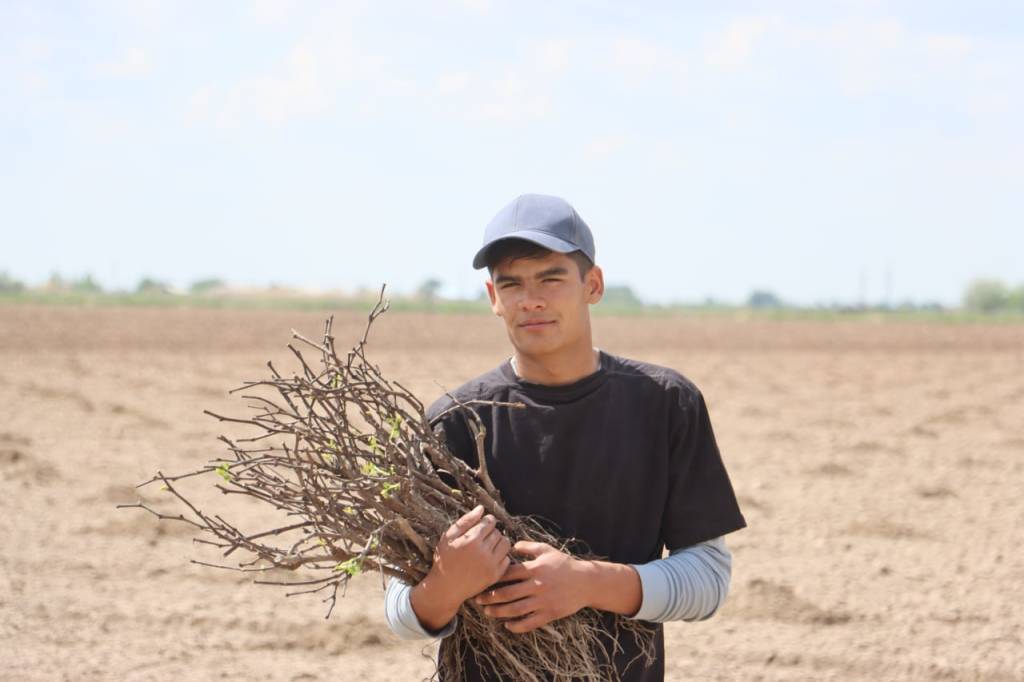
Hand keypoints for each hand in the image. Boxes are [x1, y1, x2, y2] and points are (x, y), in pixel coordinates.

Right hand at [409, 505, 511, 632]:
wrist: (446, 588)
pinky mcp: (495, 575)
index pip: (490, 522)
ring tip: (487, 547)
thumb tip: (481, 508)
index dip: (485, 522)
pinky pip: (507, 559)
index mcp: (471, 540)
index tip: (479, 527)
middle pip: (498, 532)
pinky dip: (500, 557)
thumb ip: (465, 521)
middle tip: (480, 539)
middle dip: (491, 532)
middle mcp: (483, 552)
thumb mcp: (448, 537)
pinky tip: (489, 559)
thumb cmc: (444, 559)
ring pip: (505, 544)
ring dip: (498, 543)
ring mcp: (491, 565)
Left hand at [472, 540, 593, 633]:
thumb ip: (528, 547)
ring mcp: (543, 601)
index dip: (493, 577)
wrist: (586, 582)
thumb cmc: (564, 564)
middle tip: (477, 599)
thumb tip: (511, 545)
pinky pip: (530, 622)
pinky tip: (507, 626)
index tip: (481, 580)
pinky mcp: (550, 614)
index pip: (508, 573)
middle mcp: (537, 585)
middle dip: (490, 597)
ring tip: (488, 612)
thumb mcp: (547, 550)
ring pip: (516, 609)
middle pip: (508, 593)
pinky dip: (517, 626)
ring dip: (499, 612)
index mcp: (535, 569)